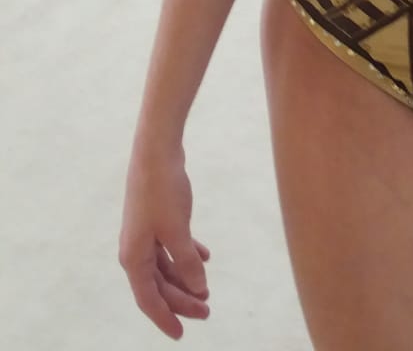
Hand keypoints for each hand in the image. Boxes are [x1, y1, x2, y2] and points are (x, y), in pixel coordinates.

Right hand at [119, 147, 210, 338]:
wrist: (156, 150)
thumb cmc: (163, 191)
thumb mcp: (178, 231)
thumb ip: (187, 263)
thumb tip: (198, 288)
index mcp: (134, 257)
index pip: (149, 299)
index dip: (165, 318)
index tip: (181, 335)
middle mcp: (136, 248)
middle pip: (159, 285)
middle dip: (182, 300)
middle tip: (208, 310)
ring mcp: (145, 232)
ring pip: (166, 266)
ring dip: (186, 278)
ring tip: (207, 289)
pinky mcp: (156, 218)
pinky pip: (170, 245)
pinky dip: (187, 254)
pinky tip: (205, 256)